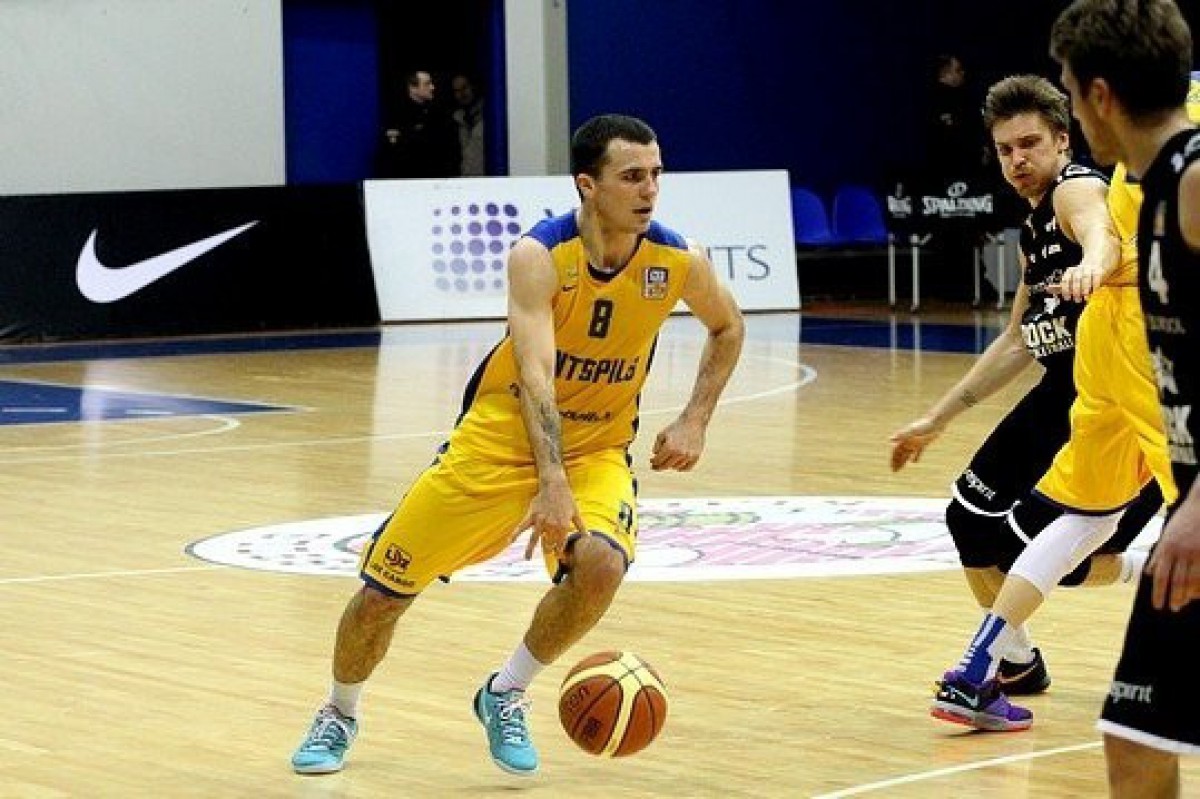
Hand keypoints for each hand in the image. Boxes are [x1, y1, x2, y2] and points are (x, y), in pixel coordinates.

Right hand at [512, 479, 587, 559]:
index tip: (557, 555)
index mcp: (563, 526)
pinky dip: (515, 533)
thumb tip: (588, 536)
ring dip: (530, 549)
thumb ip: (581, 526)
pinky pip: (522, 526)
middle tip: (547, 551)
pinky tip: (509, 542)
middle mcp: (551, 525)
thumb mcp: (576, 513)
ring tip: (527, 558)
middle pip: (547, 543)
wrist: (555, 485)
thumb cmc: (567, 499)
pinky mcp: (531, 515)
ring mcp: (540, 521)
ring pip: (534, 538)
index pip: (560, 543)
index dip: (559, 551)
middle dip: (548, 549)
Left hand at [650, 417, 704, 471]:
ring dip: (671, 465)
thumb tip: (655, 456)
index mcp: (669, 446)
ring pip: (676, 467)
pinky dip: (681, 467)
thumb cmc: (677, 427)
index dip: (653, 463)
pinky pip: (686, 468)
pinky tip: (677, 463)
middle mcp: (679, 452)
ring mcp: (688, 455)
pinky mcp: (696, 456)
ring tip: (669, 460)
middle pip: (666, 466)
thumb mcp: (662, 434)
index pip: (658, 461)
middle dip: (660, 466)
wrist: (693, 422)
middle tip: (656, 466)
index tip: (652, 464)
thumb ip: (657, 446)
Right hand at [888, 417, 943, 471]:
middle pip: (900, 452)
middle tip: (894, 471)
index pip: (896, 450)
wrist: (937, 421)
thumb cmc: (925, 426)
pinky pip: (918, 451)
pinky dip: (915, 456)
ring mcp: (916, 441)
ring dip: (903, 460)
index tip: (891, 467)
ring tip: (899, 468)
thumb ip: (902, 435)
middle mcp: (909, 440)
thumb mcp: (914, 431)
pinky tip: (914, 462)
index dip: (893, 459)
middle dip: (896, 461)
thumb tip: (890, 439)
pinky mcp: (923, 442)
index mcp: (905, 438)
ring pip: (907, 453)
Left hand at [1049, 263, 1104, 301]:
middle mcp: (1079, 269)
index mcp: (1071, 271)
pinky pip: (1096, 276)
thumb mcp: (1073, 278)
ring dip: (1084, 288)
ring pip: (1085, 277)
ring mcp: (1090, 268)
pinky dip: (1095, 284)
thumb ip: (1063, 285)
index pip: (1066, 279)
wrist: (1098, 258)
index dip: (1065, 289)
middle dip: (1075, 290)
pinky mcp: (1099, 269)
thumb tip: (1048, 289)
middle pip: (1075, 278)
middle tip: (1076, 299)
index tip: (1067, 298)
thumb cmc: (1083, 273)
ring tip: (1085, 297)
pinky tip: (1094, 291)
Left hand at [1147, 495, 1199, 610]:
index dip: (1158, 592)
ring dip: (1186, 595)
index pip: (1160, 576)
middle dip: (1173, 597)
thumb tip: (1148, 572)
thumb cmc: (1182, 521)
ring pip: (1191, 580)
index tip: (1157, 605)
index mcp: (1166, 548)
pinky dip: (1199, 586)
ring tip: (1182, 604)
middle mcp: (1180, 552)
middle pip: (1176, 581)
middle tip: (1172, 608)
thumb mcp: (1166, 536)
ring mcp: (1195, 553)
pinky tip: (1197, 595)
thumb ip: (1158, 555)